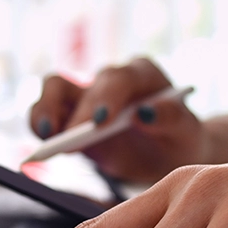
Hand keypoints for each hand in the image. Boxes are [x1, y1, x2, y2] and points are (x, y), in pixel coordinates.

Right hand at [29, 57, 206, 182]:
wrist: (170, 153)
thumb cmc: (180, 138)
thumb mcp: (187, 131)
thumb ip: (170, 117)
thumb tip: (145, 113)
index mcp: (143, 74)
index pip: (121, 78)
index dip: (108, 97)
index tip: (101, 121)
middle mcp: (111, 79)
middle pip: (84, 82)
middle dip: (78, 112)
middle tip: (74, 140)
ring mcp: (88, 96)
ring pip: (55, 88)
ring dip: (46, 110)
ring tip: (47, 136)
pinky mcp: (72, 116)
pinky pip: (47, 114)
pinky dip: (40, 125)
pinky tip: (43, 145)